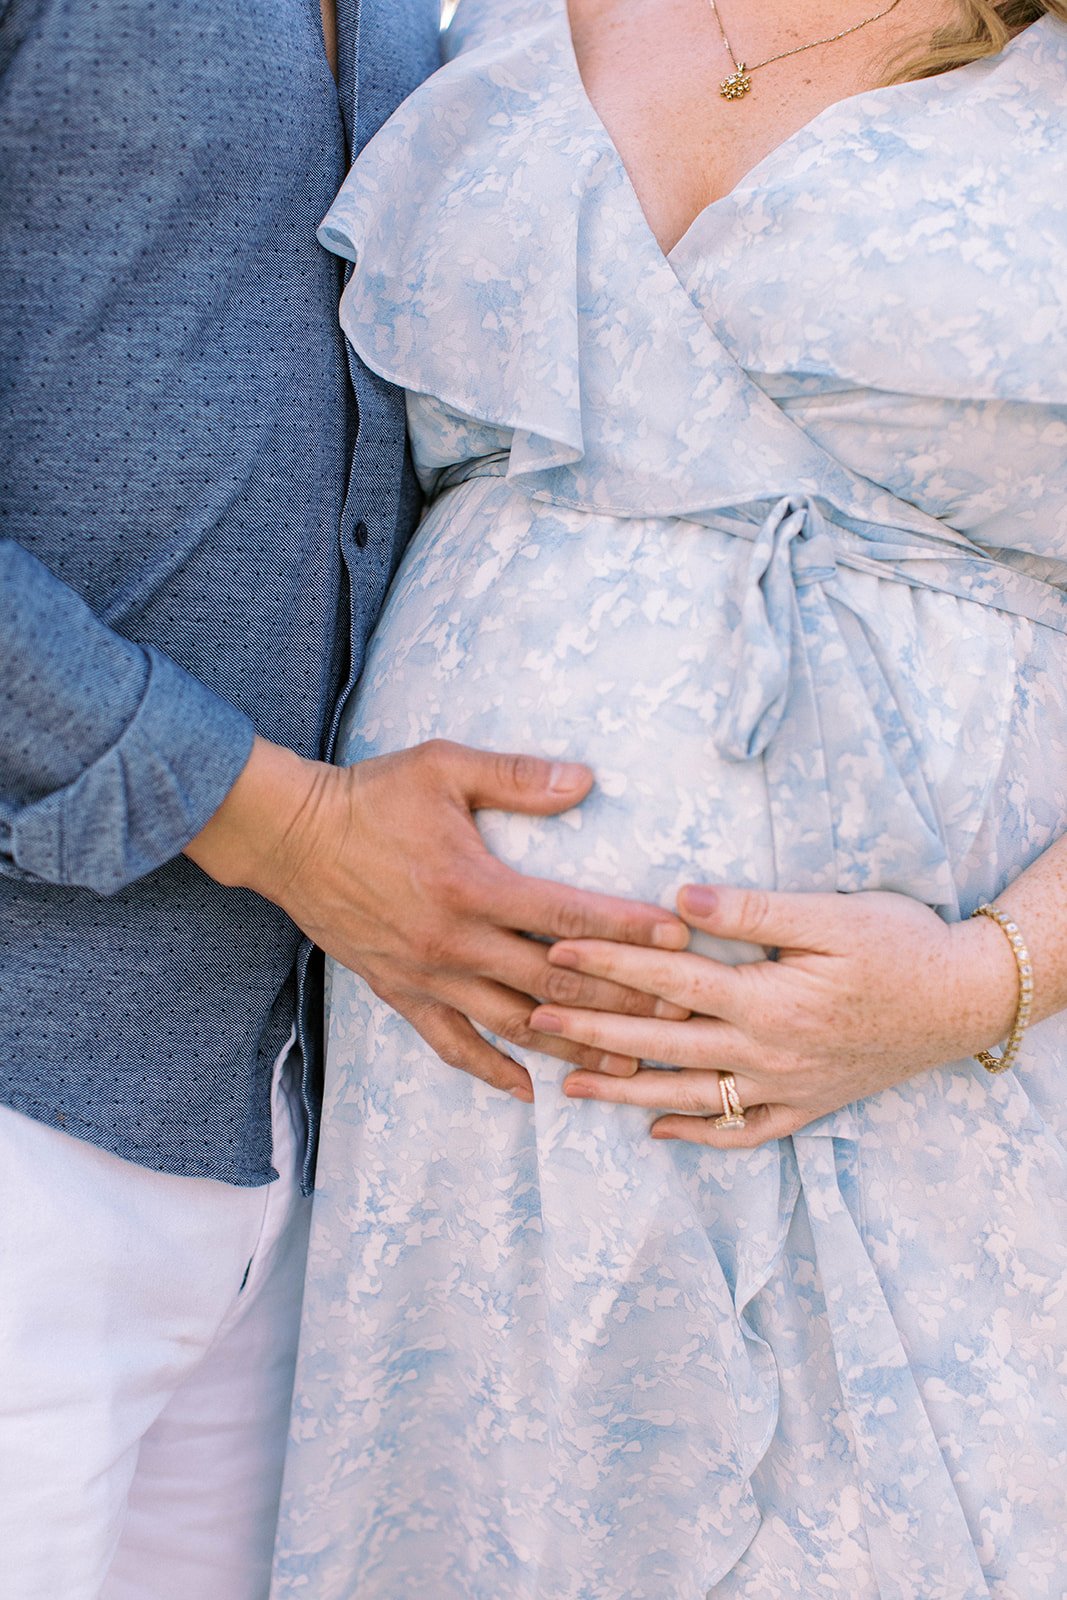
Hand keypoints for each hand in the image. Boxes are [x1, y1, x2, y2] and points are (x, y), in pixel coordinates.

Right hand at [185, 737, 687, 1098]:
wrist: (291, 837)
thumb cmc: (372, 796)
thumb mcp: (445, 769)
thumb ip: (517, 777)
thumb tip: (585, 780)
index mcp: (474, 886)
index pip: (569, 917)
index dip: (627, 930)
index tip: (678, 939)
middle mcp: (455, 942)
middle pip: (555, 984)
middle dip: (623, 1000)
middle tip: (679, 1013)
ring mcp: (428, 975)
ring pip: (514, 1024)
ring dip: (574, 1047)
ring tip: (629, 1065)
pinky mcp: (400, 993)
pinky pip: (451, 1044)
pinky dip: (490, 1070)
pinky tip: (528, 1090)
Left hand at [528, 883, 1020, 1144]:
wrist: (966, 1001)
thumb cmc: (902, 945)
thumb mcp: (834, 914)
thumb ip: (753, 910)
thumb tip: (679, 899)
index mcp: (767, 999)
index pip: (668, 979)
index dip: (608, 961)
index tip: (555, 950)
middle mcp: (767, 1053)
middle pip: (661, 1044)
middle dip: (592, 1030)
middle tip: (532, 1019)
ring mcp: (785, 1088)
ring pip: (689, 1097)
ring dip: (626, 1091)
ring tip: (571, 1086)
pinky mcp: (807, 1106)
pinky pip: (742, 1133)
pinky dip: (698, 1134)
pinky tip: (658, 1130)